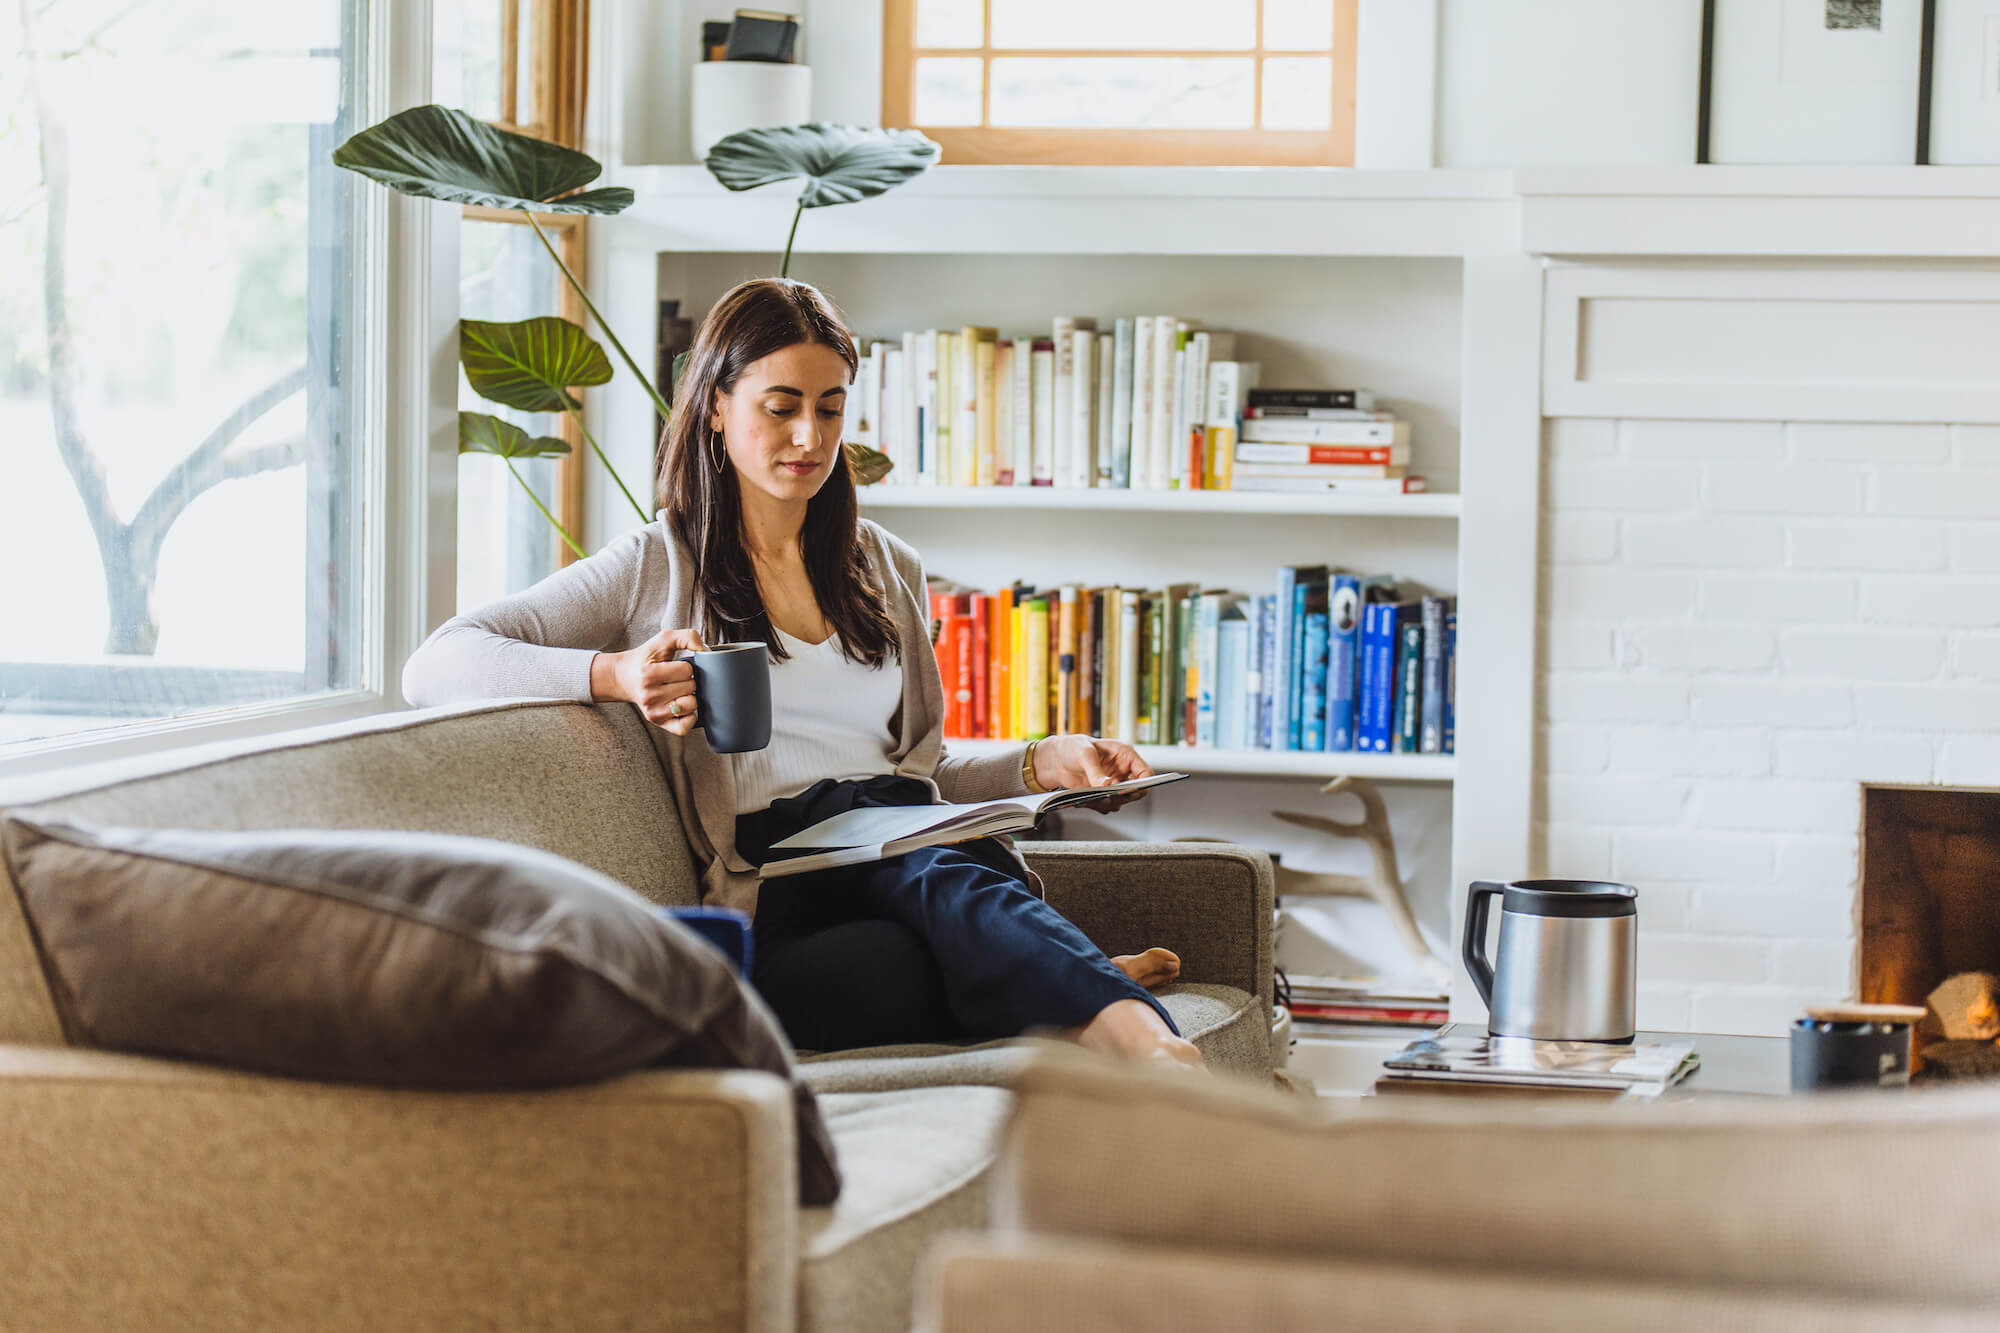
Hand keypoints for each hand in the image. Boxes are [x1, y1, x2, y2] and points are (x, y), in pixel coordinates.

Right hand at [610, 627, 706, 736]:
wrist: (623, 677)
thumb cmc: (646, 658)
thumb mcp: (663, 640)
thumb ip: (686, 636)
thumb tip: (705, 650)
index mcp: (649, 674)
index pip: (686, 670)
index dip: (686, 666)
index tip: (674, 666)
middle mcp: (650, 695)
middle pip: (691, 687)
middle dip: (688, 680)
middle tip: (675, 679)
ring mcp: (653, 711)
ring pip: (691, 706)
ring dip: (690, 696)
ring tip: (679, 691)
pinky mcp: (658, 722)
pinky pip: (684, 727)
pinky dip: (690, 717)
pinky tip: (683, 705)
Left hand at [1032, 734, 1153, 812]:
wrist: (1055, 760)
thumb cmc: (1072, 747)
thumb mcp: (1084, 754)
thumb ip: (1095, 771)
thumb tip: (1106, 785)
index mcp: (1125, 755)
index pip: (1145, 773)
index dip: (1142, 784)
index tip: (1128, 791)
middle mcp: (1122, 770)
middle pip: (1135, 791)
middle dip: (1122, 797)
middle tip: (1106, 797)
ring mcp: (1113, 783)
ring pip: (1121, 801)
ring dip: (1108, 803)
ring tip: (1092, 798)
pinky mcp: (1103, 793)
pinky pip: (1107, 805)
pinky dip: (1097, 806)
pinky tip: (1085, 800)